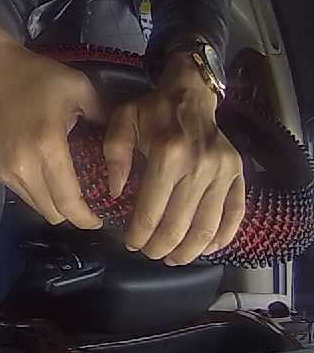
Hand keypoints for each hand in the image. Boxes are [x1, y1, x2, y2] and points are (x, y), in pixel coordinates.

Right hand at [0, 0, 104, 229]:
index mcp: (47, 146)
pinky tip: (43, 171)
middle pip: (51, 212)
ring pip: (35, 205)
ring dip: (53, 203)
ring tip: (66, 188)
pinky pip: (19, 192)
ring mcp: (2, 170)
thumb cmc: (37, 77)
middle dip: (72, 214)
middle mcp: (21, 165)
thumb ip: (104, 120)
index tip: (100, 219)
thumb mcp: (81, 90)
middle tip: (87, 204)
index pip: (68, 201)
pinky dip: (35, 190)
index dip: (86, 218)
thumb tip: (120, 146)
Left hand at [105, 54, 244, 264]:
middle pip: (180, 224)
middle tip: (150, 254)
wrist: (190, 94)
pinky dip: (223, 236)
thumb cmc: (151, 111)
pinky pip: (235, 213)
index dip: (140, 234)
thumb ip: (114, 157)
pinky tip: (207, 248)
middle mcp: (198, 166)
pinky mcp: (237, 174)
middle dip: (161, 247)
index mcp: (167, 155)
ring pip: (208, 226)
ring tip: (173, 258)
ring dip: (190, 250)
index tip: (131, 244)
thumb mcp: (121, 123)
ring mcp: (222, 172)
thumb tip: (115, 193)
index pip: (152, 209)